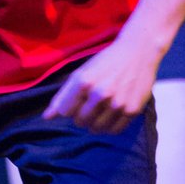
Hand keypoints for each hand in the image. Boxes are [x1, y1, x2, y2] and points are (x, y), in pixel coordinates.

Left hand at [42, 34, 158, 132]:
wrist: (138, 53)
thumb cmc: (105, 61)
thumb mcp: (82, 73)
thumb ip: (63, 96)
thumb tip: (46, 118)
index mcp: (84, 81)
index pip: (65, 111)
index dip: (68, 108)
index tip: (77, 101)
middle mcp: (100, 93)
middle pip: (79, 121)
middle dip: (81, 116)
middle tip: (90, 104)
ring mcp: (117, 103)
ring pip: (96, 129)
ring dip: (94, 123)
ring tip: (100, 110)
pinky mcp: (132, 110)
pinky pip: (114, 130)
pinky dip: (109, 127)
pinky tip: (111, 114)